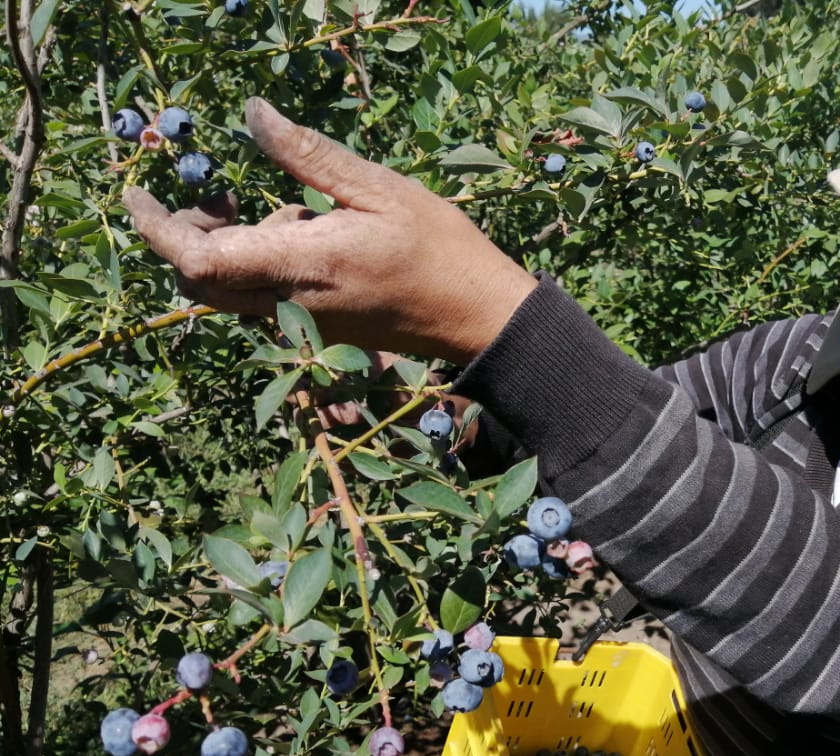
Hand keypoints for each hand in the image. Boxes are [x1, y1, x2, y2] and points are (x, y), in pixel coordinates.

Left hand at [123, 99, 536, 363]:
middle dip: (185, 238)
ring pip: (228, 294)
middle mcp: (291, 304)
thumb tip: (253, 115)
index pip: (198, 260)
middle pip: (200, 283)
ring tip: (268, 210)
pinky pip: (261, 302)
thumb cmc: (440, 249)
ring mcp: (303, 326)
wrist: (479, 317)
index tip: (137, 194)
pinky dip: (256, 267)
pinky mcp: (318, 332)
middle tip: (212, 195)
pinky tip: (301, 236)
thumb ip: (309, 156)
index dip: (157, 229)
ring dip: (223, 252)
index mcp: (302, 264)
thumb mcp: (380, 188)